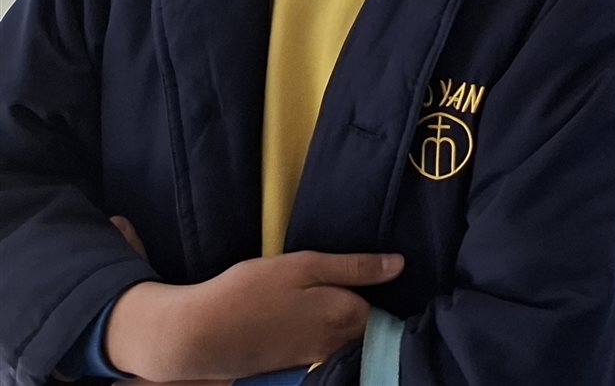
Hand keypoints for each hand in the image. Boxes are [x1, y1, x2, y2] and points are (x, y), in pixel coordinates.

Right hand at [104, 250, 402, 381]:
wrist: (199, 334)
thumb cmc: (251, 291)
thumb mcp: (305, 265)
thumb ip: (355, 267)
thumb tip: (400, 265)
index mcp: (346, 317)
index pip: (385, 311)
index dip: (385, 295)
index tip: (383, 279)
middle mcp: (336, 345)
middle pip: (367, 330)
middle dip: (369, 312)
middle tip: (360, 285)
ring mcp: (313, 358)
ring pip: (345, 341)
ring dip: (346, 324)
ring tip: (334, 299)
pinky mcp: (292, 366)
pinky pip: (323, 350)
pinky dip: (324, 336)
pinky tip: (307, 317)